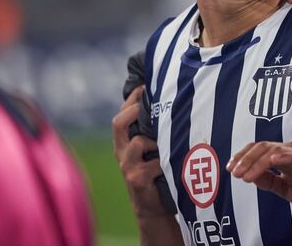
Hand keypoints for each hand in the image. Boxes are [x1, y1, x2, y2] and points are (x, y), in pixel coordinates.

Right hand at [112, 87, 169, 220]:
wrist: (151, 207)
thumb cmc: (156, 172)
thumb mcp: (151, 149)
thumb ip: (153, 131)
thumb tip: (170, 101)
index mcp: (124, 141)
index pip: (122, 114)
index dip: (132, 98)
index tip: (146, 85)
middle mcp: (121, 151)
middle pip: (118, 123)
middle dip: (134, 109)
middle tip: (151, 104)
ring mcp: (127, 166)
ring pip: (138, 142)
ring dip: (156, 140)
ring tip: (168, 144)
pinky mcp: (137, 179)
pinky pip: (153, 164)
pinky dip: (165, 162)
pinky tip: (173, 165)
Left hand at [227, 141, 291, 213]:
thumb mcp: (288, 191)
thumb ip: (271, 183)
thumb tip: (250, 176)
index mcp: (284, 158)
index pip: (259, 151)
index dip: (243, 157)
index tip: (231, 169)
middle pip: (263, 147)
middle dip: (245, 159)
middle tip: (234, 172)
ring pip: (276, 150)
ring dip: (258, 161)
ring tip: (246, 174)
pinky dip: (284, 155)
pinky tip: (273, 159)